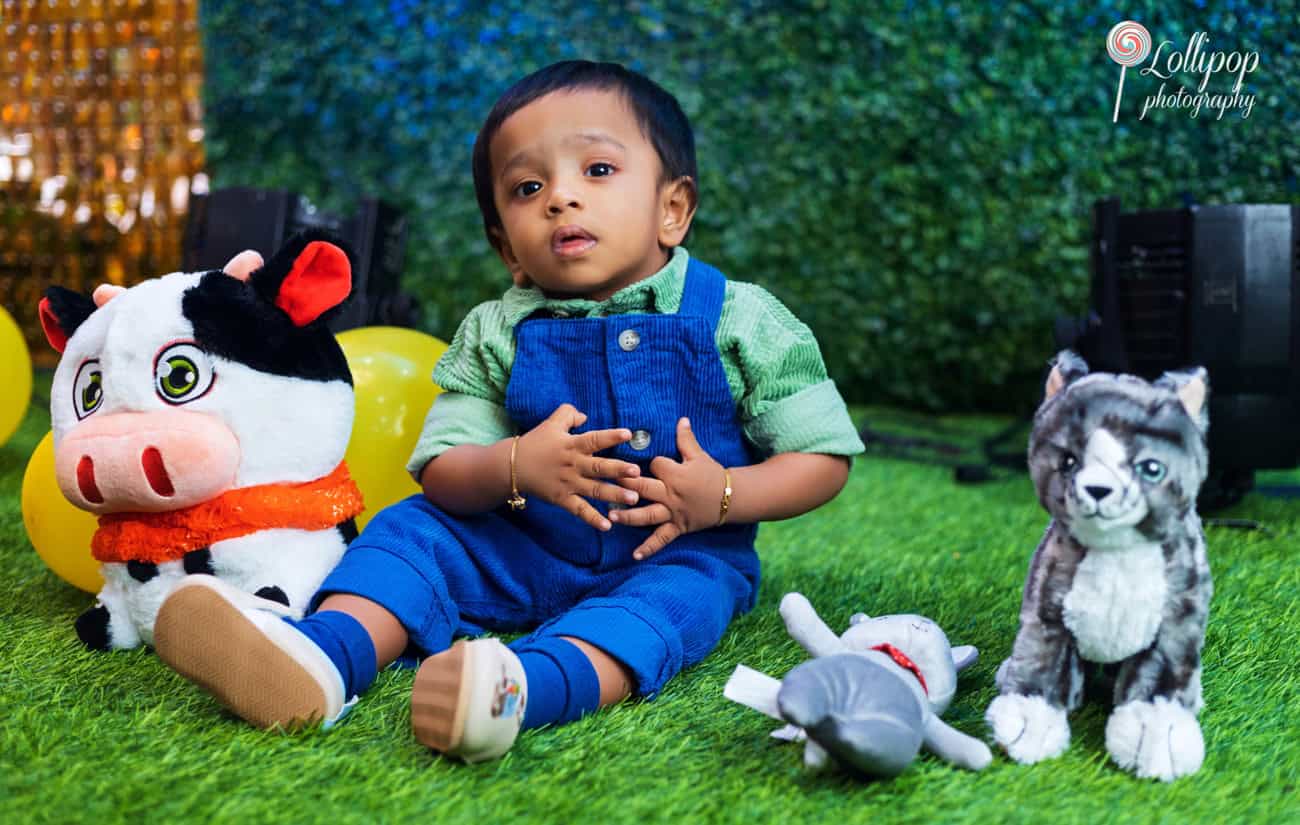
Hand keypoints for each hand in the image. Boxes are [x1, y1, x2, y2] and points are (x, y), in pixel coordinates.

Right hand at [515, 403, 641, 530]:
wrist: (512, 467)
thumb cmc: (535, 443)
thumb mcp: (551, 424)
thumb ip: (569, 415)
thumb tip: (586, 416)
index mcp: (572, 445)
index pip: (594, 439)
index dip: (611, 437)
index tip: (628, 434)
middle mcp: (573, 465)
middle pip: (599, 468)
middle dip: (619, 470)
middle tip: (637, 473)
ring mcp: (568, 484)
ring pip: (595, 490)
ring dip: (614, 495)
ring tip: (633, 498)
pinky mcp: (562, 499)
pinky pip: (580, 510)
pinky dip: (593, 519)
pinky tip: (607, 526)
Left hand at [609, 417, 725, 559]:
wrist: (731, 498)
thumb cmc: (713, 475)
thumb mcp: (699, 455)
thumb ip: (686, 439)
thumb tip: (681, 418)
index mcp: (676, 474)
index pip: (655, 465)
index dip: (648, 463)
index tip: (642, 461)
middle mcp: (671, 494)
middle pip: (643, 488)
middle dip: (624, 485)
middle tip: (604, 483)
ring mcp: (673, 513)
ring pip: (647, 515)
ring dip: (628, 516)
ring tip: (610, 515)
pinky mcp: (677, 527)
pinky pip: (661, 539)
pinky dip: (649, 548)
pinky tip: (634, 556)